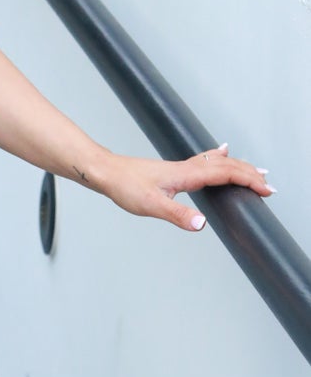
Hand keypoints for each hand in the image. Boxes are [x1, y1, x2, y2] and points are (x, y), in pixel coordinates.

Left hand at [94, 141, 272, 231]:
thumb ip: (178, 214)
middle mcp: (187, 167)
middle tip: (268, 184)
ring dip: (239, 165)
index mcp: (187, 174)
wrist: (107, 172)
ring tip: (255, 170)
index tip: (266, 190)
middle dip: (250, 174)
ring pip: (217, 162)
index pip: (226, 174)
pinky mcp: (173, 169)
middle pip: (227, 166)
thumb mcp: (151, 205)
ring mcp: (180, 167)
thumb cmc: (125, 186)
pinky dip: (219, 157)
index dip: (249, 180)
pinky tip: (221, 152)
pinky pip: (204, 160)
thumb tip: (202, 224)